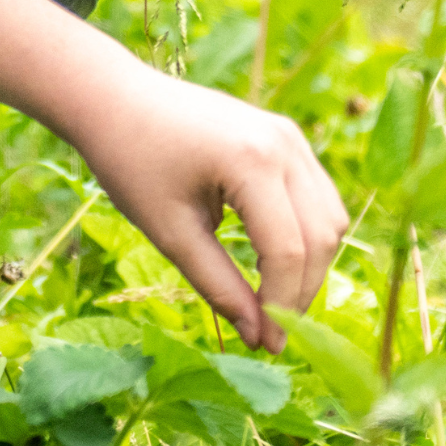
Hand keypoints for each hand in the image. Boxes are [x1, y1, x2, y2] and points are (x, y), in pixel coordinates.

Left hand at [71, 69, 345, 352]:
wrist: (115, 99)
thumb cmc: (131, 163)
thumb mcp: (170, 232)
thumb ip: (218, 285)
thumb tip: (259, 337)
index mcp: (252, 162)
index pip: (289, 251)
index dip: (283, 306)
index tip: (267, 346)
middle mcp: (284, 144)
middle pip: (322, 237)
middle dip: (302, 291)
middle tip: (271, 332)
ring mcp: (291, 137)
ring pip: (330, 218)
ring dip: (310, 265)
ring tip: (272, 301)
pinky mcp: (287, 137)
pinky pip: (318, 197)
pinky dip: (306, 236)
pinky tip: (272, 261)